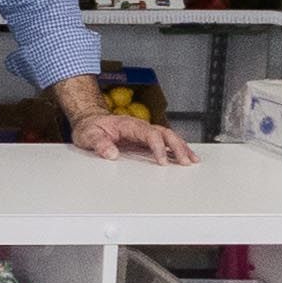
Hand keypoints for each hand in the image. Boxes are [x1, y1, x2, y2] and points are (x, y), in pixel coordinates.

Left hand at [69, 108, 195, 165]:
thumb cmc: (90, 128)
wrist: (89, 121)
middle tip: (185, 161)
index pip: (149, 134)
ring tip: (192, 160)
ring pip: (168, 136)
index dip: (158, 147)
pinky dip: (175, 149)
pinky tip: (183, 157)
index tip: (162, 161)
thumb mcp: (89, 135)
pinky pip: (164, 142)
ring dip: (181, 147)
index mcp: (129, 125)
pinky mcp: (144, 139)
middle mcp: (140, 127)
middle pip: (165, 133)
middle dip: (177, 147)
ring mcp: (143, 132)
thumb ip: (99, 144)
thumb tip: (111, 154)